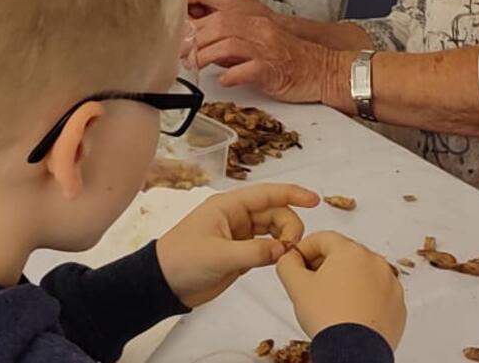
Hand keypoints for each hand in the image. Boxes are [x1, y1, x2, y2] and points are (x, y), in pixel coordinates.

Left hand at [155, 184, 317, 307]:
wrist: (163, 284)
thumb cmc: (183, 261)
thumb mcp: (218, 255)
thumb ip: (253, 252)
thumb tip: (284, 249)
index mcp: (228, 206)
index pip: (267, 194)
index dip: (292, 194)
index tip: (315, 200)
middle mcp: (236, 216)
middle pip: (274, 212)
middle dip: (289, 225)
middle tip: (292, 247)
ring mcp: (239, 235)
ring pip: (273, 230)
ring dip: (284, 238)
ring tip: (288, 255)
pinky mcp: (240, 253)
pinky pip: (266, 247)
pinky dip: (277, 251)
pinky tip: (281, 260)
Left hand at [192, 11, 340, 103]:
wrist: (322, 69)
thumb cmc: (286, 56)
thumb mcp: (255, 39)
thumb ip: (229, 36)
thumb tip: (197, 39)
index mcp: (252, 18)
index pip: (217, 8)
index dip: (193, 14)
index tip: (174, 27)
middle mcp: (259, 29)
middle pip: (218, 24)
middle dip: (193, 38)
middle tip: (179, 53)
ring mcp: (266, 48)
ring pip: (229, 43)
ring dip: (206, 55)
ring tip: (194, 66)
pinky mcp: (273, 69)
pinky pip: (249, 69)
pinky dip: (232, 75)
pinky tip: (223, 80)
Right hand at [275, 231, 405, 348]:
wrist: (354, 352)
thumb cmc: (329, 318)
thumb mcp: (296, 286)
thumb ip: (287, 263)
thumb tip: (290, 258)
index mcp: (350, 251)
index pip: (322, 238)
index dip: (304, 249)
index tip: (297, 262)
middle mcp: (374, 262)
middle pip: (344, 255)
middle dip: (326, 266)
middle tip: (311, 285)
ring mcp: (390, 283)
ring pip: (363, 274)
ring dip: (346, 283)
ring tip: (331, 303)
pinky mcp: (398, 304)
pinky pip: (378, 294)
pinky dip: (364, 299)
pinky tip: (350, 313)